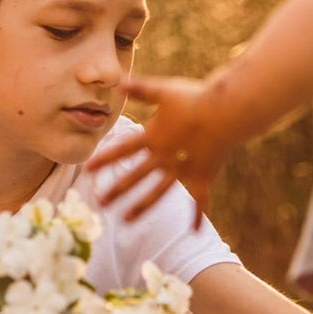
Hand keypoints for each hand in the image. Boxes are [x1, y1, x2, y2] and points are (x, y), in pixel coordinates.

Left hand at [88, 74, 240, 224]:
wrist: (225, 112)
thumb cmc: (194, 98)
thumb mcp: (163, 91)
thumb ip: (141, 89)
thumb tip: (118, 82)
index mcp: (154, 137)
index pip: (123, 150)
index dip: (104, 159)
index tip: (87, 169)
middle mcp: (164, 157)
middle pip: (136, 175)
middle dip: (117, 189)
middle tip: (100, 203)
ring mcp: (183, 169)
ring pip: (159, 191)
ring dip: (142, 205)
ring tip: (126, 220)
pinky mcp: (203, 175)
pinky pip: (200, 199)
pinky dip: (197, 214)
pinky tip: (194, 231)